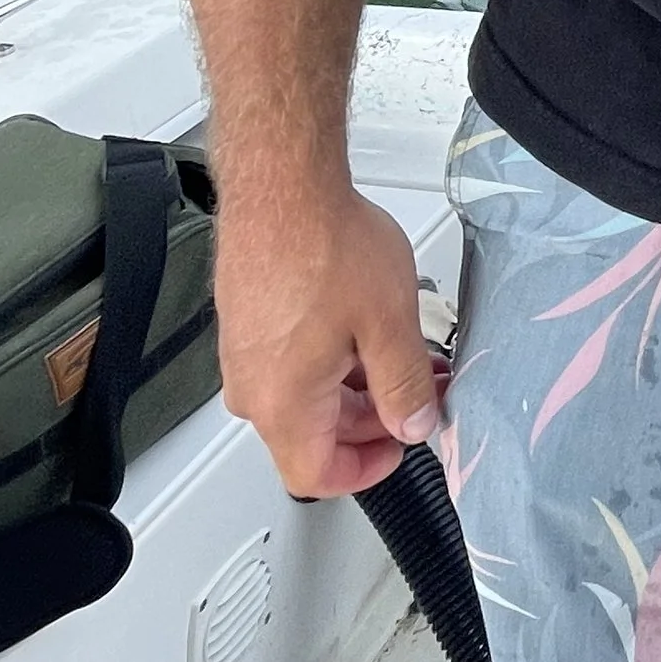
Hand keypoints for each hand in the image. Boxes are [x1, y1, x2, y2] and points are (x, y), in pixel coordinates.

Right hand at [213, 177, 441, 497]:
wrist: (282, 185)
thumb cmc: (323, 243)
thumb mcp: (389, 323)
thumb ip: (404, 386)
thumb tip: (413, 424)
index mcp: (283, 403)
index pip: (316, 476)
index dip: (366, 471)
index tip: (400, 447)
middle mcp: (253, 386)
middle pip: (313, 437)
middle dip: (372, 422)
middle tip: (416, 395)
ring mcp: (244, 354)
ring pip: (304, 399)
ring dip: (356, 388)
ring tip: (403, 356)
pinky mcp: (247, 324)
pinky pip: (290, 364)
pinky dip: (332, 360)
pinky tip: (366, 330)